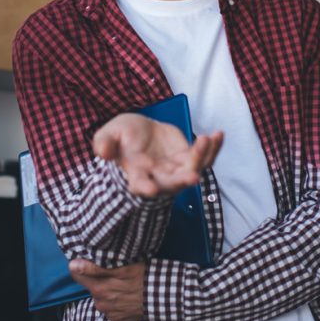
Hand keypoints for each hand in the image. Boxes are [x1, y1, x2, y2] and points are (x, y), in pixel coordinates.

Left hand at [69, 259, 144, 320]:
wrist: (163, 299)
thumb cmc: (143, 278)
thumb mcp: (121, 268)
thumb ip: (94, 268)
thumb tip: (72, 265)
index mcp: (99, 289)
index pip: (78, 276)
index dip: (83, 267)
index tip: (91, 262)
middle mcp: (100, 304)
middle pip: (93, 287)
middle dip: (101, 280)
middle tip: (117, 275)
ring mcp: (109, 314)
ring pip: (103, 298)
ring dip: (110, 292)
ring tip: (125, 286)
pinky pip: (112, 309)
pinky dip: (117, 303)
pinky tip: (128, 297)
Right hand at [93, 113, 222, 197]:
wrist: (138, 131)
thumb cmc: (121, 137)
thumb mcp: (108, 135)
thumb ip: (104, 143)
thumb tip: (102, 152)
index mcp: (136, 175)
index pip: (140, 185)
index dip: (146, 188)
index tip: (151, 189)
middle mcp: (158, 177)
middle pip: (172, 183)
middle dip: (182, 181)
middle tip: (192, 176)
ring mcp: (175, 169)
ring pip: (193, 170)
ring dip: (202, 158)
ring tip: (206, 140)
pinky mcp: (187, 158)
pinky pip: (204, 156)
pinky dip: (213, 148)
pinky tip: (218, 135)